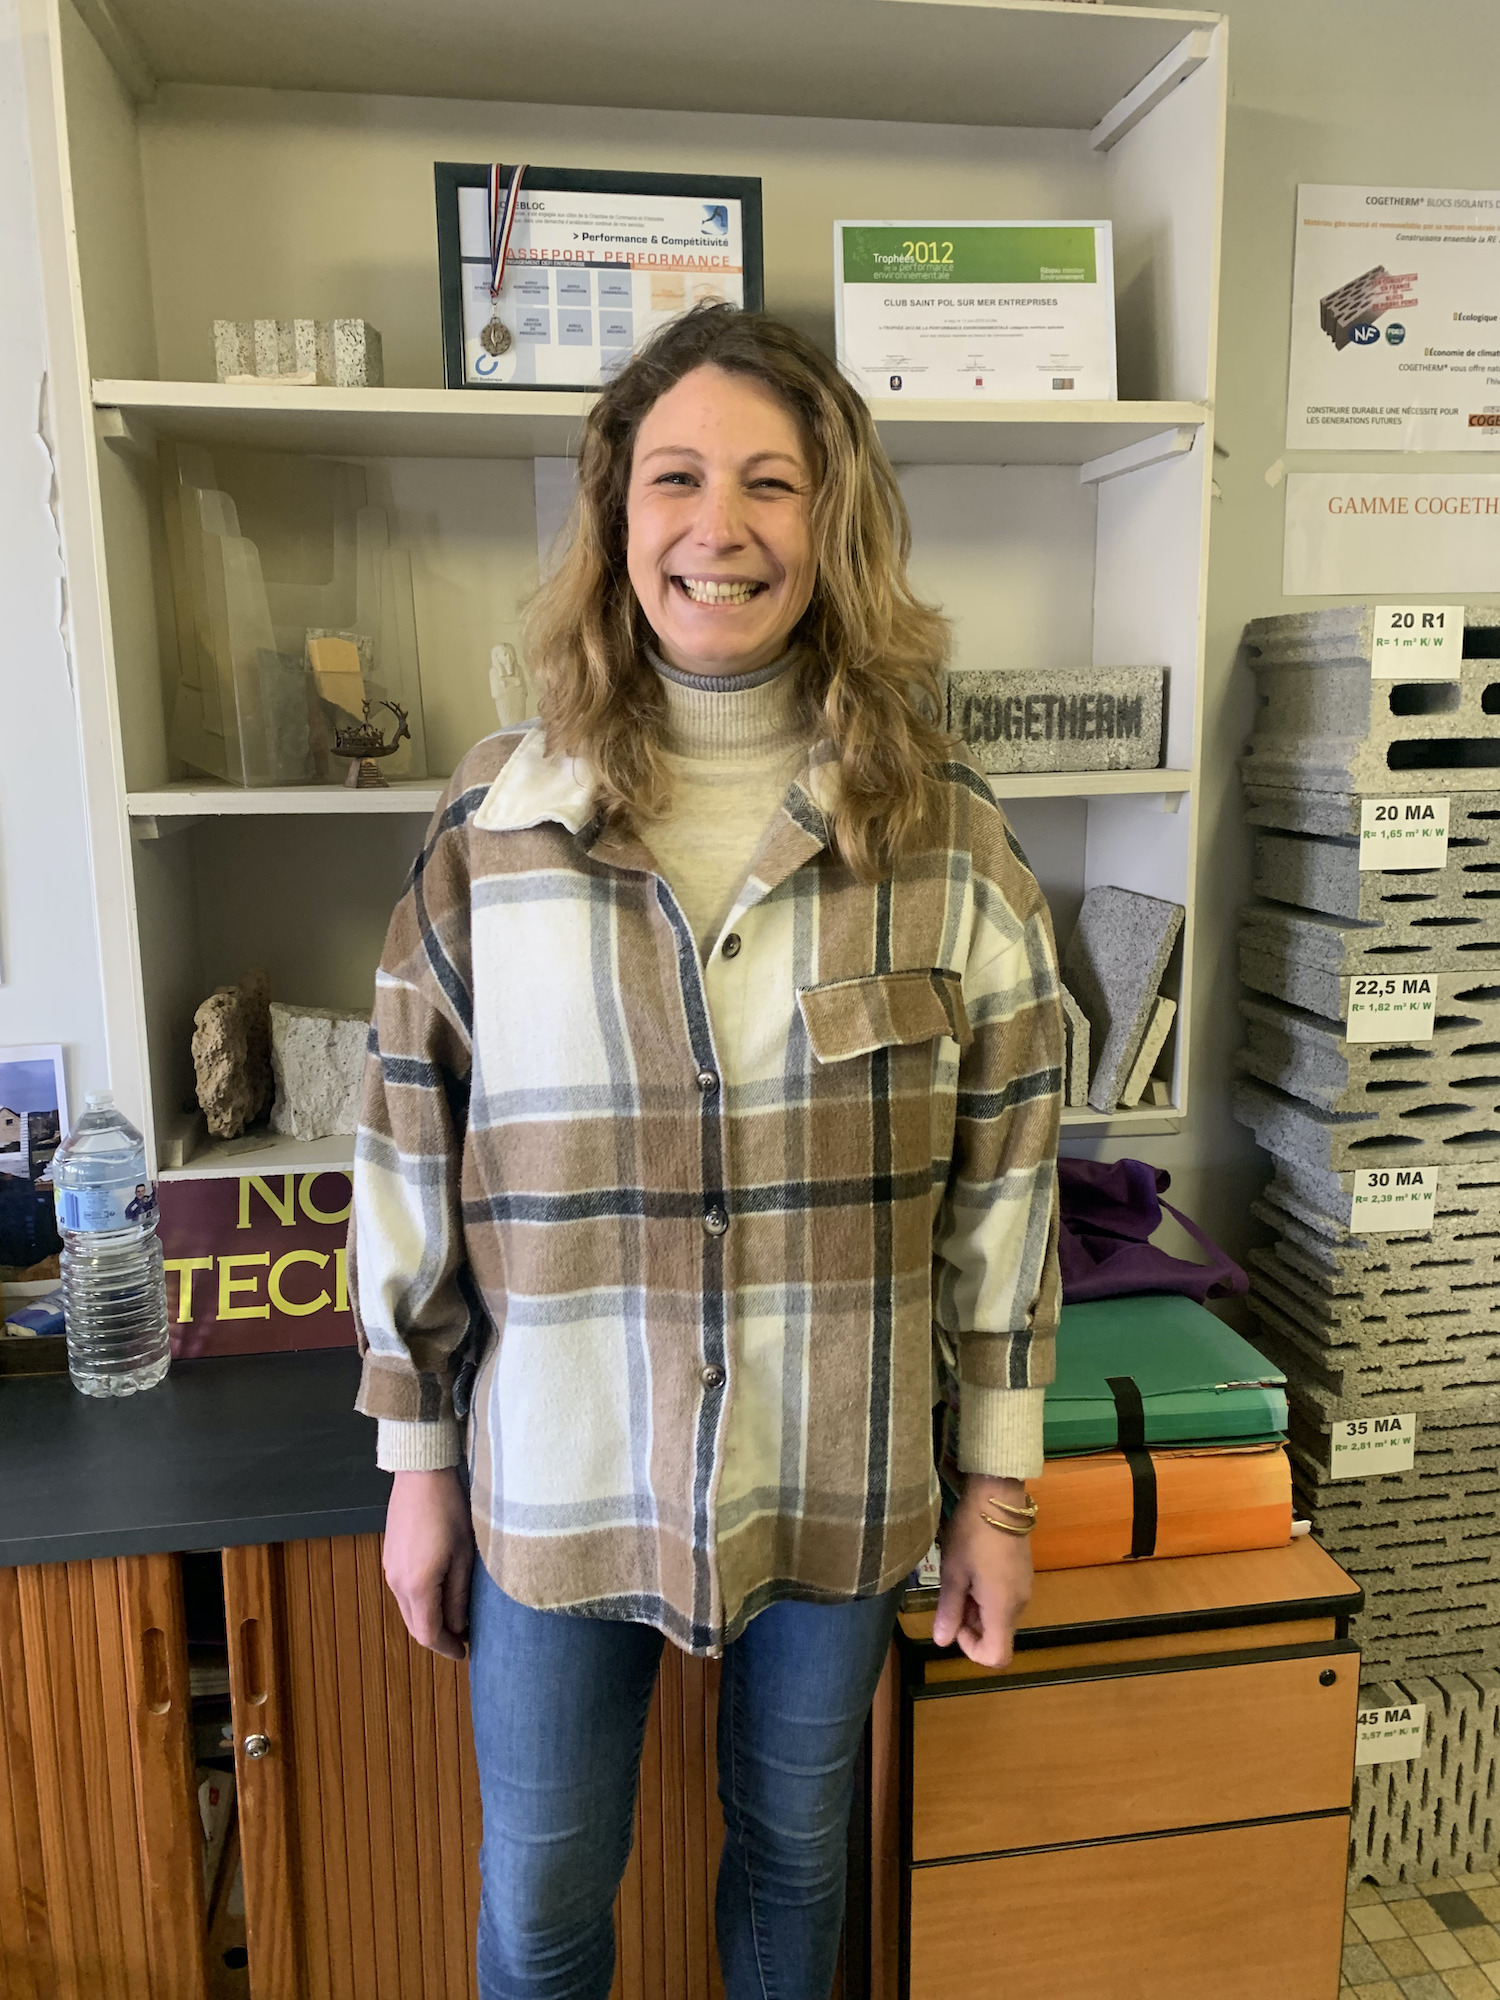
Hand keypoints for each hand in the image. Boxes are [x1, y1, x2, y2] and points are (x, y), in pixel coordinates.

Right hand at [383, 1468, 475, 1660]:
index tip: (465, 1652)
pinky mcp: (389, 1557)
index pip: (428, 1634)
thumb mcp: (463, 1556)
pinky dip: (420, 1602)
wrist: (421, 1474)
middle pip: (414, 1625)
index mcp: (417, 1586)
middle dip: (438, 1636)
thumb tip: (459, 1628)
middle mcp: (396, 1583)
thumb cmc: (449, 1511)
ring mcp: (389, 1569)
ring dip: (429, 1619)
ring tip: (456, 1616)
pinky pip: (403, 1591)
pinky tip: (439, 1593)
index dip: (447, 1648)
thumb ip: (458, 1597)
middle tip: (464, 1638)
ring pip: (408, 1609)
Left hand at [932, 1475, 1033, 1668]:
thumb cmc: (972, 1534)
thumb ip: (949, 1610)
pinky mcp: (1023, 1572)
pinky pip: (1006, 1597)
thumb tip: (941, 1642)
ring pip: (1000, 1615)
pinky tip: (973, 1568)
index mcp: (1003, 1608)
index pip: (997, 1656)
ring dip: (978, 1608)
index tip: (955, 1624)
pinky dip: (988, 1594)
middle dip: (971, 1624)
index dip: (972, 1649)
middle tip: (951, 1595)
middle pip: (997, 1634)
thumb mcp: (953, 1572)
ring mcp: (1024, 1586)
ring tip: (960, 1576)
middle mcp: (1019, 1603)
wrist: (998, 1496)